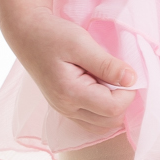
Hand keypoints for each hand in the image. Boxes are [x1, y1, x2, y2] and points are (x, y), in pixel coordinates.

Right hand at [10, 9, 138, 132]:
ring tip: (107, 81)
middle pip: (110, 122)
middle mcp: (66, 108)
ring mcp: (64, 111)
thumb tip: (132, 80)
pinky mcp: (65, 108)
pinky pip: (92, 121)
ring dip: (113, 107)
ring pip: (103, 126)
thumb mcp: (81, 42)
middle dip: (122, 100)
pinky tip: (100, 89)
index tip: (125, 72)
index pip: (113, 108)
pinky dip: (103, 110)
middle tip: (116, 76)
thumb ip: (106, 64)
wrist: (26, 34)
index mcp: (70, 93)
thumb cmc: (52, 34)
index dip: (128, 92)